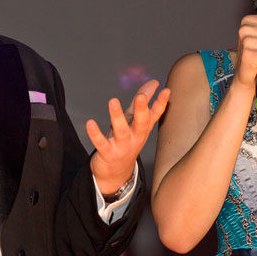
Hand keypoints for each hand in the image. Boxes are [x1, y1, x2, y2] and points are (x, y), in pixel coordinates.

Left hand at [87, 79, 169, 193]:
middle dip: (141, 110)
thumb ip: (143, 101)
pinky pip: (101, 143)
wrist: (116, 173)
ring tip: (113, 101)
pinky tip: (90, 123)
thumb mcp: (135, 120)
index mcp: (142, 128)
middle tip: (141, 97)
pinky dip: (96, 134)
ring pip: (121, 131)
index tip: (166, 90)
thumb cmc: (126, 141)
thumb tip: (154, 82)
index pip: (154, 114)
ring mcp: (122, 146)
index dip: (161, 103)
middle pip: (141, 123)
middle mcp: (135, 137)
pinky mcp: (108, 153)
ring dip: (117, 116)